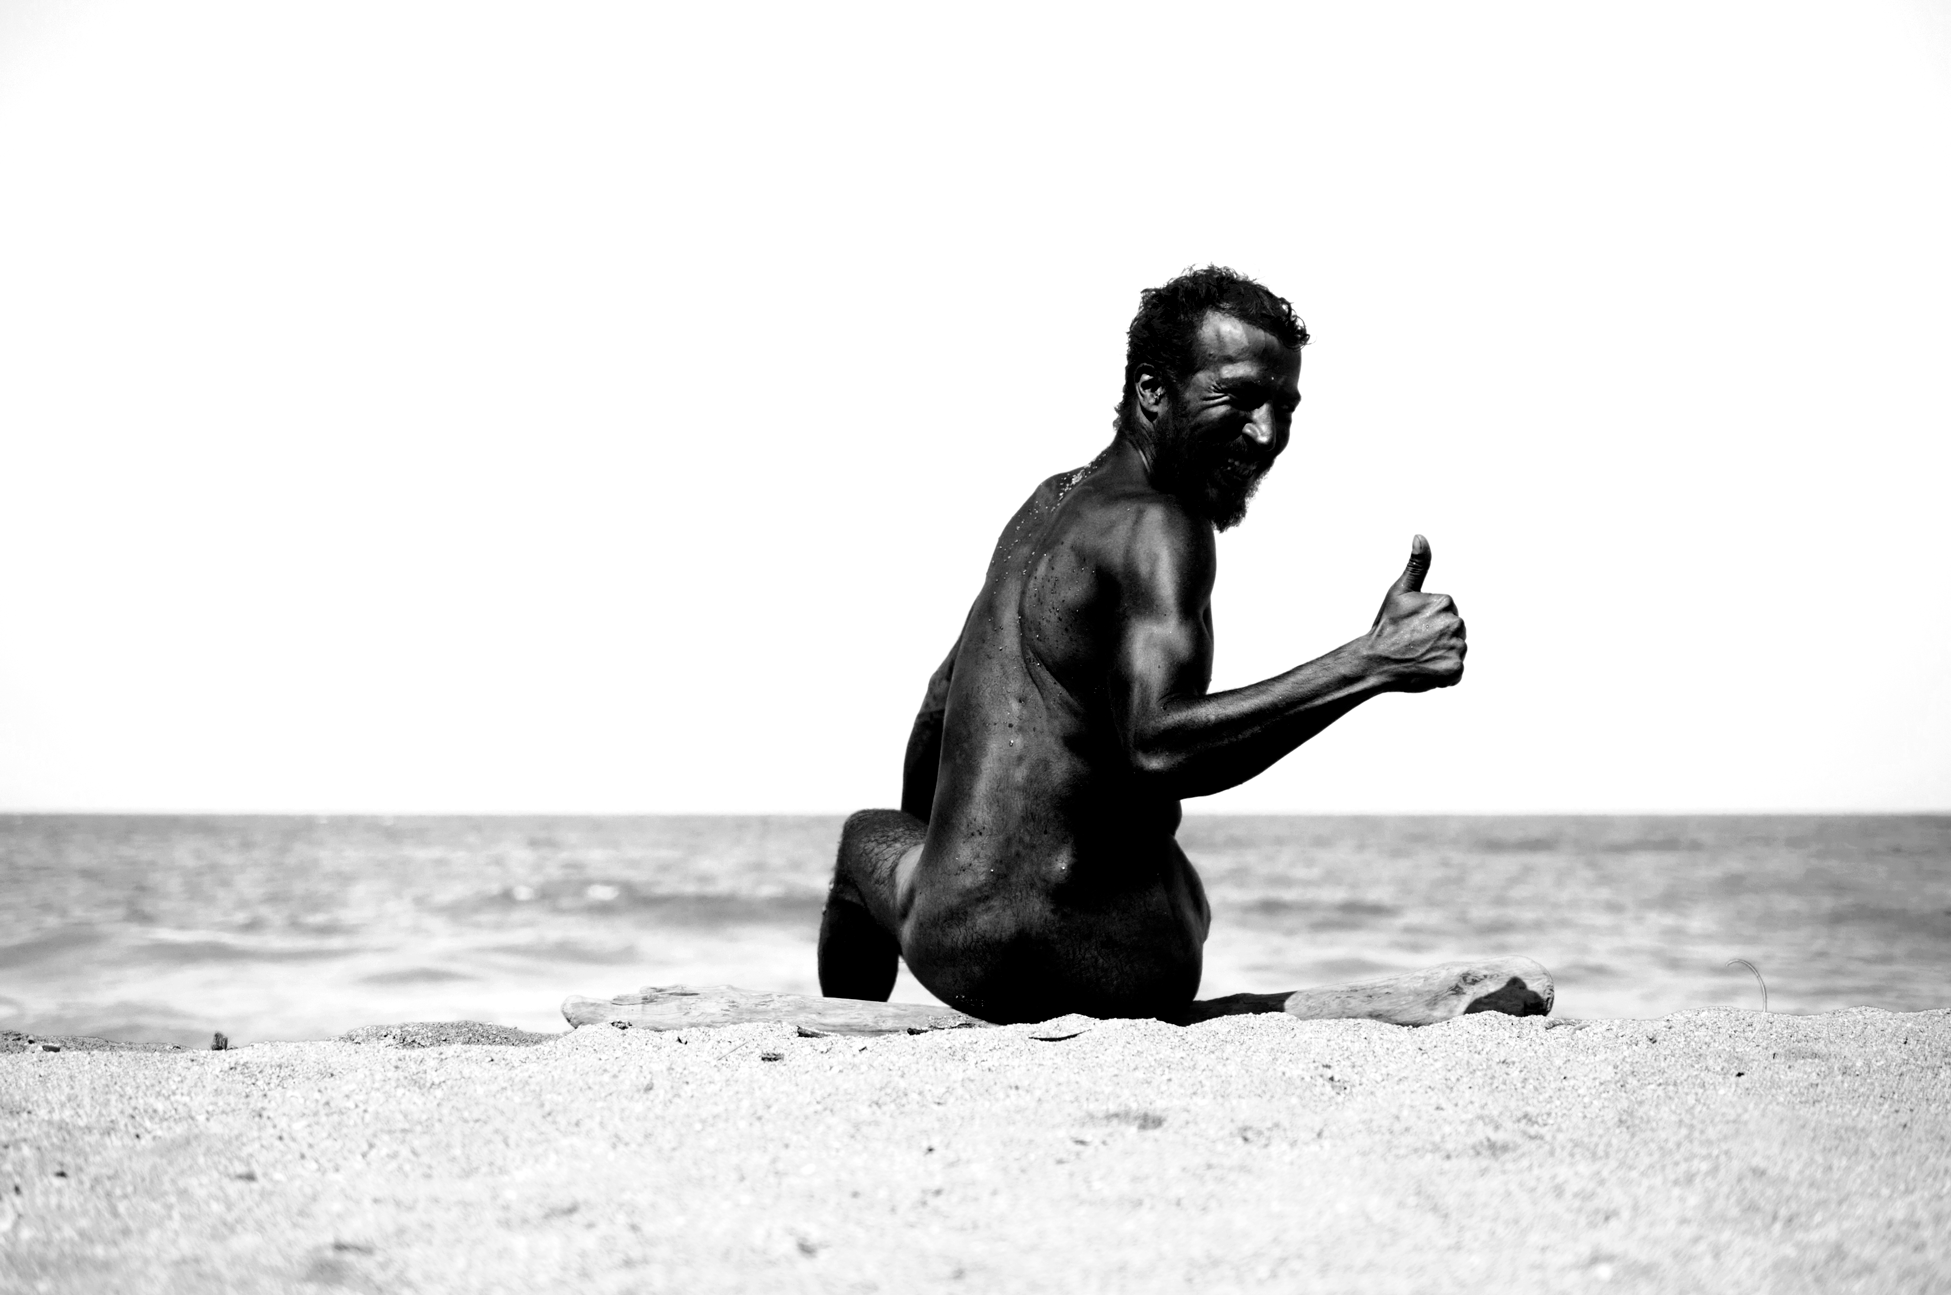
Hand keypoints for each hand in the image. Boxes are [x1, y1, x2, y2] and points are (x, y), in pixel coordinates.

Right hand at [1365, 535, 1465, 691]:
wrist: (1373, 661)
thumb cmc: (1386, 626)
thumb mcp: (1399, 591)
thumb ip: (1417, 564)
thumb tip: (1420, 536)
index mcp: (1445, 601)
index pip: (1447, 613)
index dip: (1428, 622)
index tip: (1412, 627)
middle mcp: (1455, 623)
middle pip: (1454, 632)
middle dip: (1437, 638)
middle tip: (1413, 643)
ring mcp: (1456, 647)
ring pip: (1455, 650)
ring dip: (1440, 655)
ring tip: (1417, 656)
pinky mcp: (1454, 669)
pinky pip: (1455, 671)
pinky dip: (1442, 674)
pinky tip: (1424, 669)